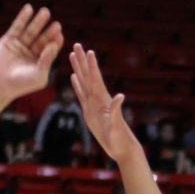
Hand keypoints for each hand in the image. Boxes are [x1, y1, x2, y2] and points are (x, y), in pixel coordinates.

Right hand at [0, 5, 63, 102]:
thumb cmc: (20, 85)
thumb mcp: (38, 75)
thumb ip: (47, 60)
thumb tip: (54, 45)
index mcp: (40, 62)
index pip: (50, 50)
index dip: (55, 42)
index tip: (60, 35)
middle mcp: (31, 53)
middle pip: (42, 39)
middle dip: (49, 31)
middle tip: (57, 24)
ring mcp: (20, 45)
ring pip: (31, 31)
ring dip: (38, 21)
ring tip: (46, 12)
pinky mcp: (9, 39)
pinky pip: (17, 26)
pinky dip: (23, 18)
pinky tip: (29, 8)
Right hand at [69, 44, 138, 163]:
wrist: (122, 149)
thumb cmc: (120, 139)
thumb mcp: (117, 126)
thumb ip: (116, 110)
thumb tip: (120, 96)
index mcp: (103, 100)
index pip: (96, 78)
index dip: (92, 65)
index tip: (88, 51)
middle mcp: (98, 99)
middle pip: (88, 76)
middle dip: (82, 60)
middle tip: (76, 44)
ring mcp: (93, 105)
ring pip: (83, 82)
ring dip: (78, 69)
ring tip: (72, 55)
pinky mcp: (89, 112)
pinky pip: (81, 95)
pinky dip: (77, 85)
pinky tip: (74, 77)